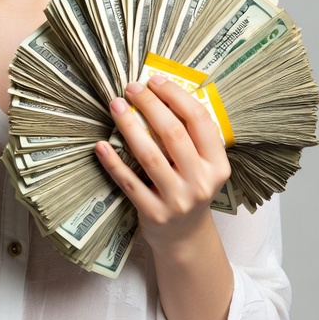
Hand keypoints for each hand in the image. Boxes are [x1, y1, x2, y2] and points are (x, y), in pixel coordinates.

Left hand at [95, 75, 231, 256]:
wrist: (185, 238)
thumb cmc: (189, 190)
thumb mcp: (202, 166)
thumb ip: (190, 137)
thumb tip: (160, 92)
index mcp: (218, 165)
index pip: (200, 120)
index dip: (176, 96)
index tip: (155, 80)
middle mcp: (201, 182)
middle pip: (173, 133)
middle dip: (150, 105)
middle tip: (131, 88)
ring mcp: (177, 200)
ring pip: (150, 155)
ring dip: (129, 126)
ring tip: (116, 105)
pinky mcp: (154, 213)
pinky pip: (129, 182)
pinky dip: (113, 162)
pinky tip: (100, 144)